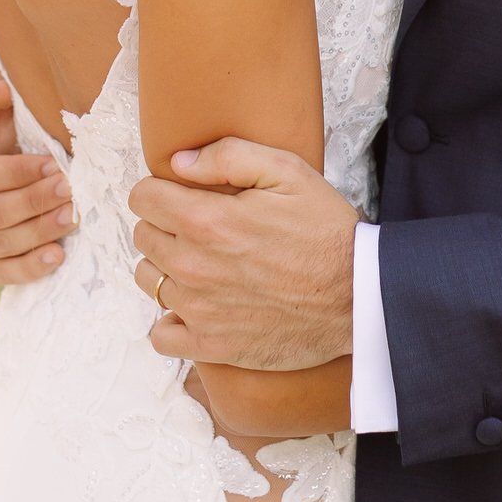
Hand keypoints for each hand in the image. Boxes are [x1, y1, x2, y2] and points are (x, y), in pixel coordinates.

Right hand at [0, 56, 74, 285]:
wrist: (0, 174)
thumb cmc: (0, 142)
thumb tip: (2, 85)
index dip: (14, 172)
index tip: (51, 163)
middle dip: (33, 202)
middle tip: (68, 188)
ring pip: (1, 245)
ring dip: (39, 231)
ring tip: (73, 215)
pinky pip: (5, 274)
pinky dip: (31, 267)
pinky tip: (58, 254)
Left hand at [130, 141, 357, 369]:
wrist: (359, 295)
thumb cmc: (325, 231)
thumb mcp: (287, 171)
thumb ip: (227, 156)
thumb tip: (178, 162)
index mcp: (207, 221)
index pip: (142, 198)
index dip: (160, 189)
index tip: (181, 194)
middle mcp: (193, 266)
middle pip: (142, 236)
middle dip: (165, 225)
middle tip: (201, 227)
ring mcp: (199, 310)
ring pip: (148, 279)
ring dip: (166, 268)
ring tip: (202, 263)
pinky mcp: (212, 345)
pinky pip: (161, 335)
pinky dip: (172, 320)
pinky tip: (196, 306)